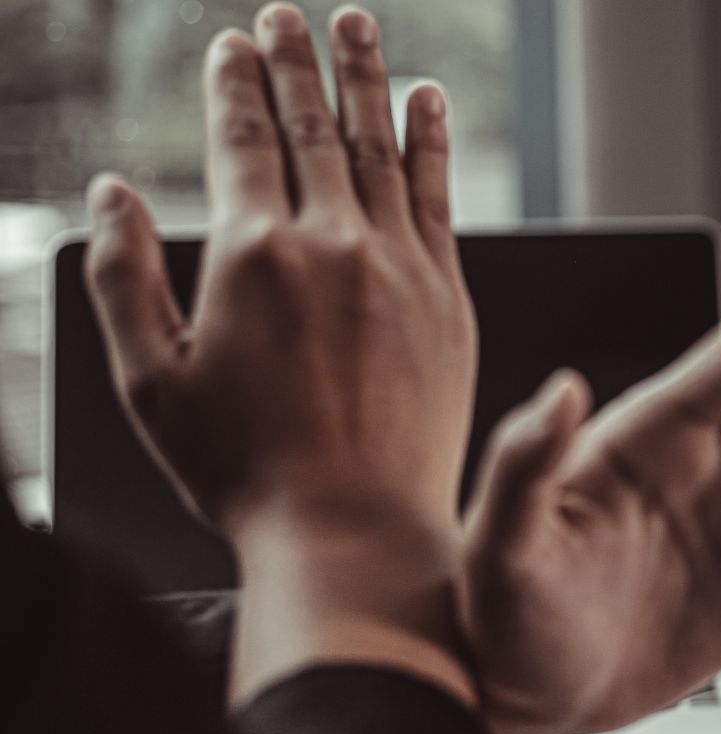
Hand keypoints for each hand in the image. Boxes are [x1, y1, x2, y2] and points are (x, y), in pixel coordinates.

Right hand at [84, 4, 476, 703]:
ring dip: (366, 79)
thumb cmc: (243, 470)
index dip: (234, 86)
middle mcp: (333, 245)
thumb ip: (121, 277)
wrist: (352, 530)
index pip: (242, 141)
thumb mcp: (151, 381)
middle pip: (311, 128)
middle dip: (296, 63)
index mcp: (252, 256)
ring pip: (378, 147)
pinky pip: (437, 197)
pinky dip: (429, 143)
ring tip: (356, 25)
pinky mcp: (447, 299)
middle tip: (288, 14)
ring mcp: (399, 268)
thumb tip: (108, 192)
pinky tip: (426, 103)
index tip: (233, 45)